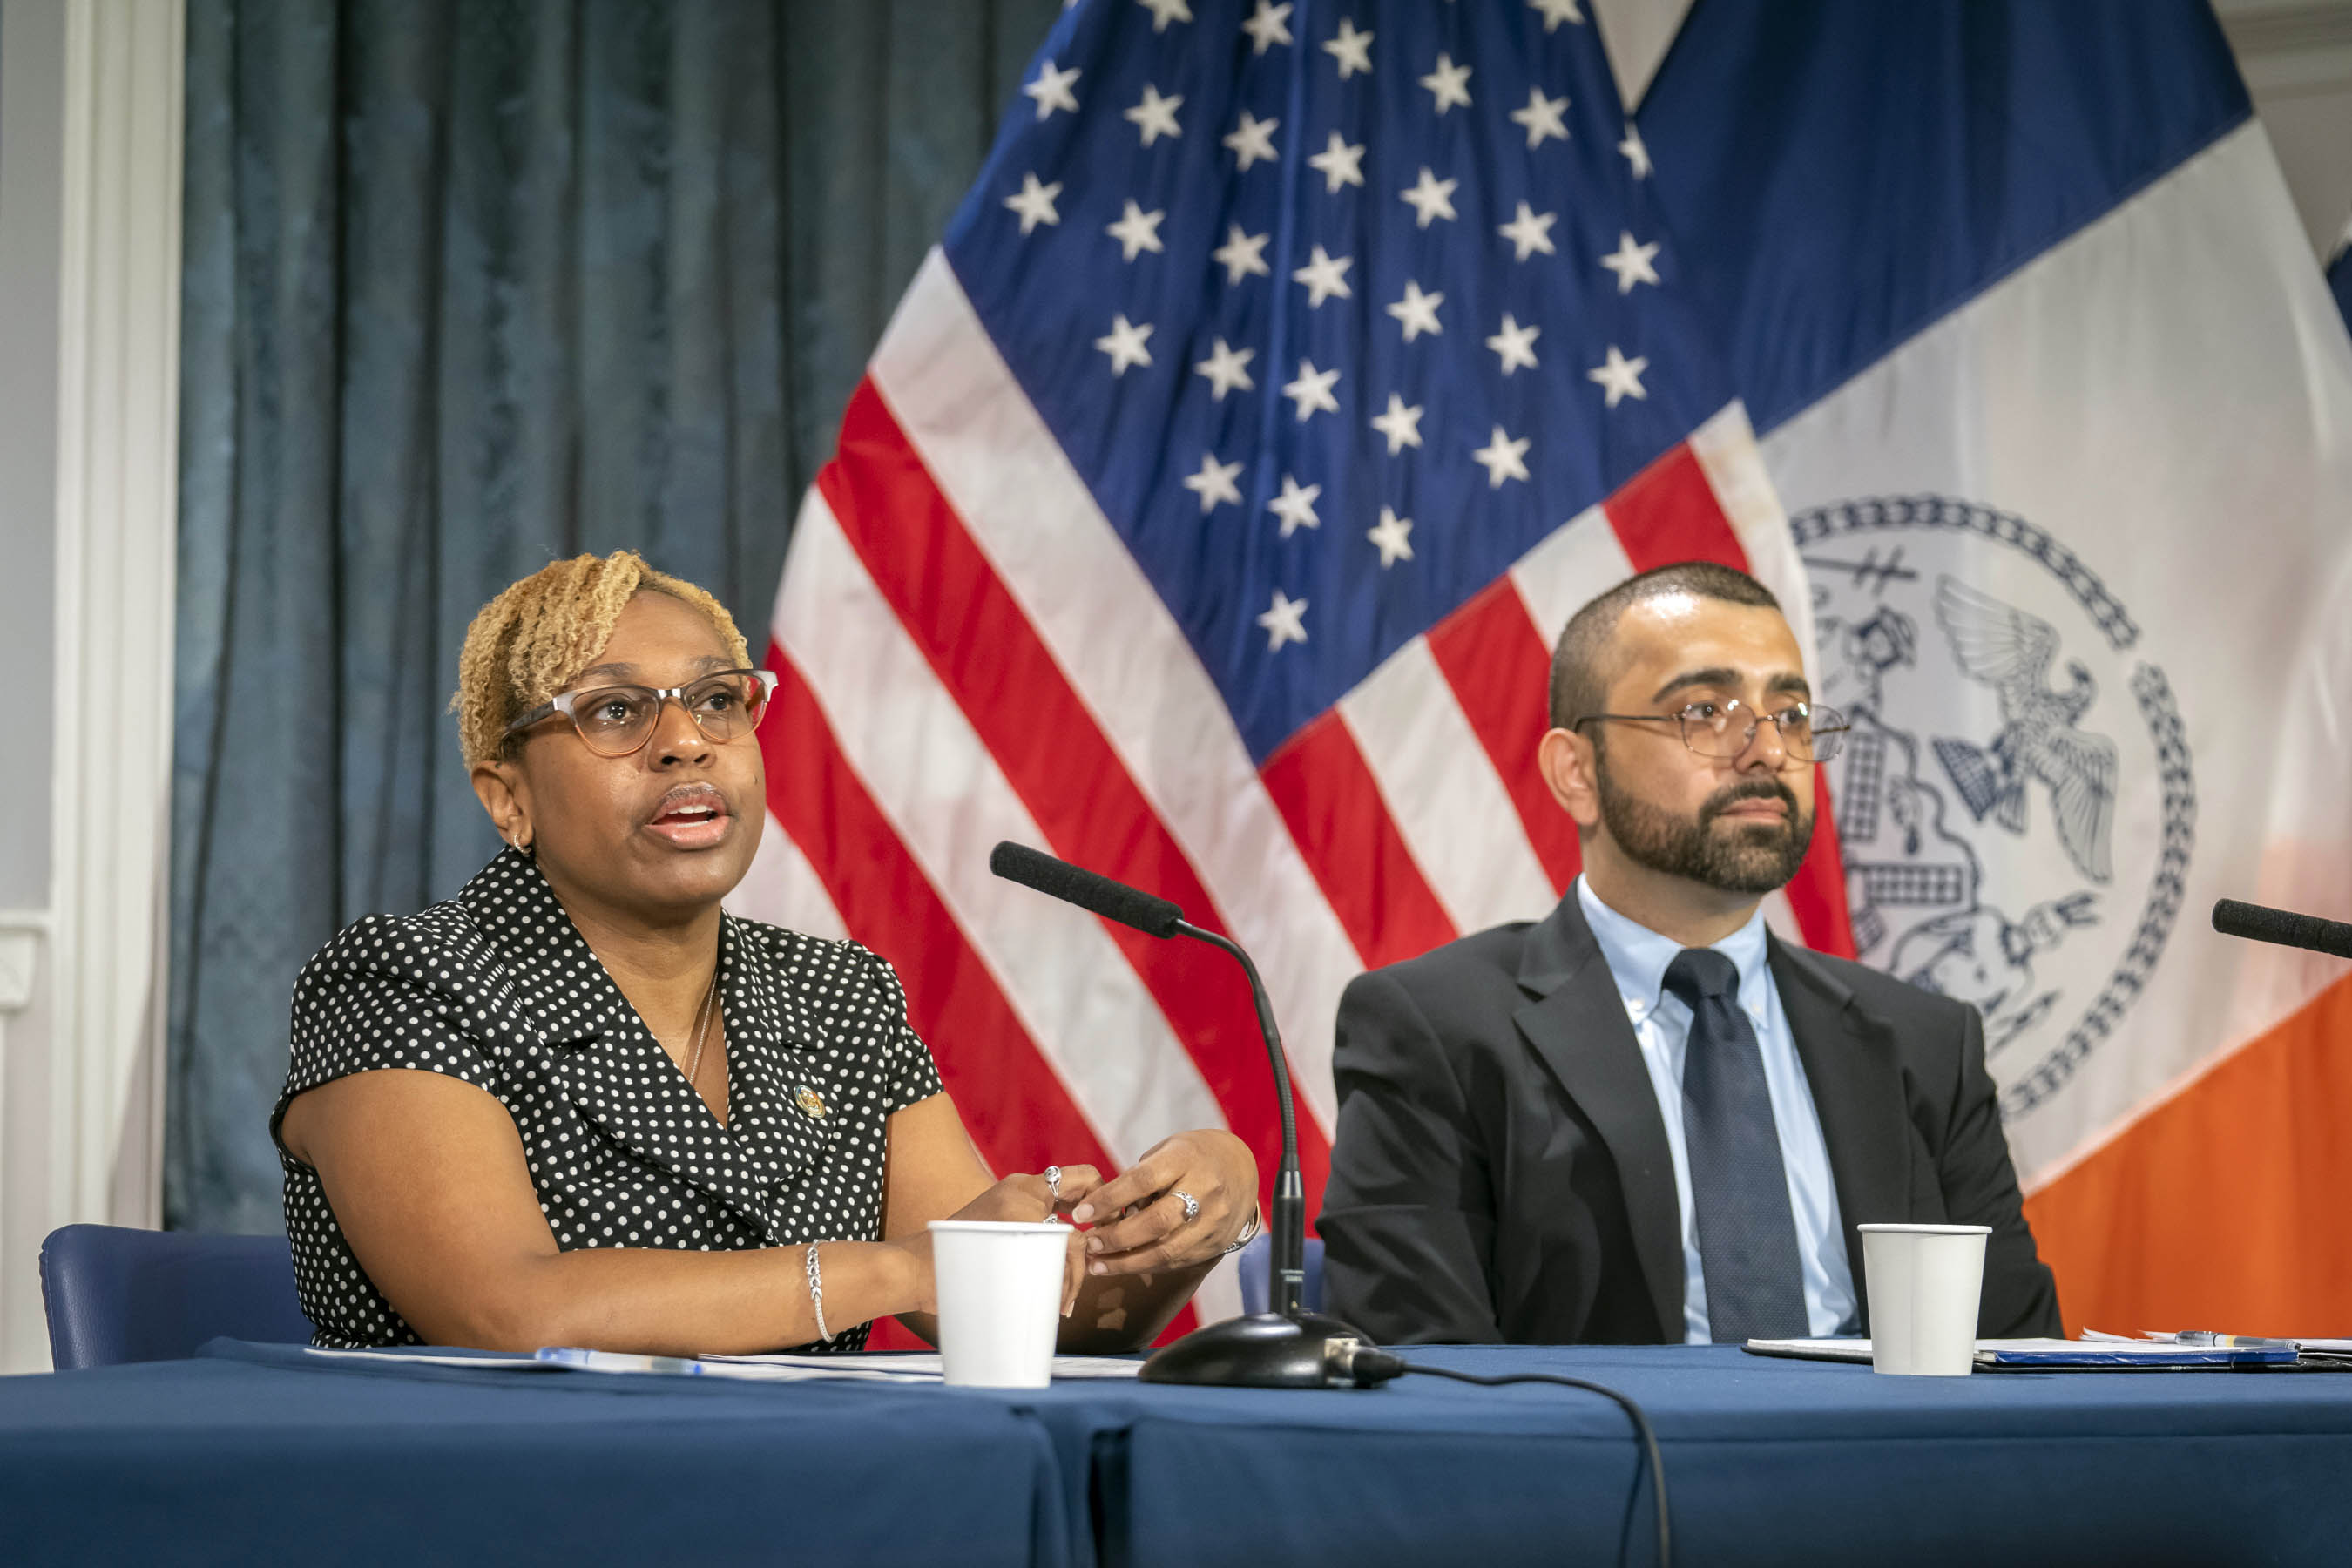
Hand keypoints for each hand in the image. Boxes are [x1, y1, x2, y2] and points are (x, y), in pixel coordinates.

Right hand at [889, 1165, 1104, 1316]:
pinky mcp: (1014, 1238)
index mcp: (1020, 1186)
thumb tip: (1070, 1245)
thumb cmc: (957, 1257)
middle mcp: (1023, 1190)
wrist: (916, 1267)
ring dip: (1075, 1276)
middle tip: (1091, 1270)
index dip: (1099, 1200)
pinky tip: (1056, 1305)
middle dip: (1093, 1244)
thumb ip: (1030, 1225)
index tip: (1096, 1232)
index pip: (1079, 1176)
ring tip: (1065, 1300)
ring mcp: (1019, 1212)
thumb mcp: (997, 1226)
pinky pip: (1056, 1262)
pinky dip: (1063, 1285)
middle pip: (1084, 1206)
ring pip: (1073, 1242)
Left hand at [1071, 1130, 1257, 1275]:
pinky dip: (1146, 1266)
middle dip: (1117, 1237)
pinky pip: (1177, 1261)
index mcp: (1187, 1159)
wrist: (1242, 1169)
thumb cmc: (1193, 1156)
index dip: (1109, 1199)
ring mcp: (1214, 1220)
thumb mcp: (1167, 1151)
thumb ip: (1140, 1179)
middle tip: (1089, 1244)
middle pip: (1156, 1222)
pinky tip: (1123, 1266)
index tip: (1080, 1214)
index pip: (1142, 1180)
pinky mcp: (1216, 1242)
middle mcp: (1205, 1189)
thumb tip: (1106, 1211)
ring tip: (1097, 1265)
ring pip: (1166, 1250)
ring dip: (1126, 1262)